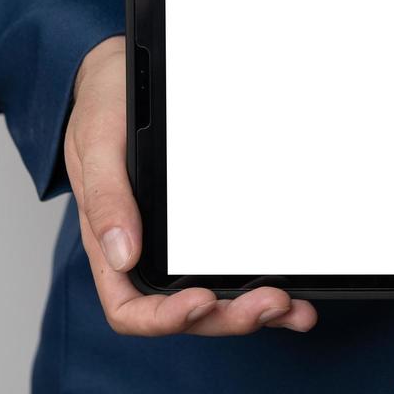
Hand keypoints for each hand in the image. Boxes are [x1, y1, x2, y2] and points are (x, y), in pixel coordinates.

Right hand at [64, 36, 316, 335]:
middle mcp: (145, 254)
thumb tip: (123, 254)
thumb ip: (105, 199)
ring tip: (292, 307)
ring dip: (254, 312)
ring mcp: (175, 248)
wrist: (123, 75)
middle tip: (270, 301)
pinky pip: (232, 273)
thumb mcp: (97, 144)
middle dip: (228, 316)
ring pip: (215, 303)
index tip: (201, 299)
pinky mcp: (203, 231)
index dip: (166, 318)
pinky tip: (296, 296)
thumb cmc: (104, 109)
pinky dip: (264, 288)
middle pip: (186, 313)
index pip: (130, 308)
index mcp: (110, 243)